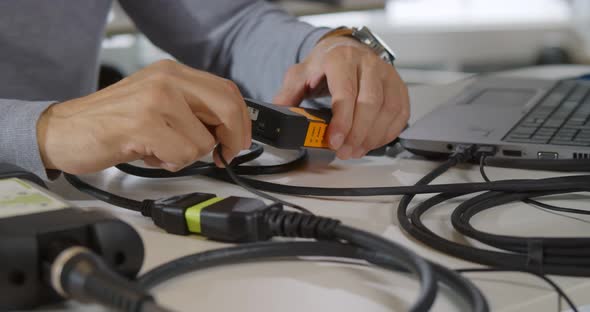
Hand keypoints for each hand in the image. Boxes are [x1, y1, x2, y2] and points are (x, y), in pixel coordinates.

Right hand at [37, 59, 250, 173]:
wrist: (64, 131)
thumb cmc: (111, 122)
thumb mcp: (157, 103)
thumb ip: (191, 110)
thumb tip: (228, 132)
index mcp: (173, 72)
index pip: (227, 90)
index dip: (242, 120)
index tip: (240, 141)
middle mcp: (167, 79)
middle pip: (227, 108)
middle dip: (232, 140)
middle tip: (223, 156)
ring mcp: (156, 100)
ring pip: (204, 140)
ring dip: (187, 156)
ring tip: (160, 150)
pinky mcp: (144, 124)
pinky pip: (184, 154)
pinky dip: (171, 163)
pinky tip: (149, 155)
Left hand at [274, 35, 408, 158]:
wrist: (345, 50)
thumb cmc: (325, 65)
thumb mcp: (300, 75)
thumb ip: (288, 95)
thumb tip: (277, 114)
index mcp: (341, 59)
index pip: (346, 92)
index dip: (342, 120)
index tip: (334, 141)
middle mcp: (368, 64)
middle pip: (370, 103)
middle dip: (357, 134)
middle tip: (343, 152)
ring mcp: (386, 75)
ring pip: (388, 110)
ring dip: (372, 137)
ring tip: (354, 151)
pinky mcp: (398, 87)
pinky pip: (400, 114)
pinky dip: (387, 133)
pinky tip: (370, 142)